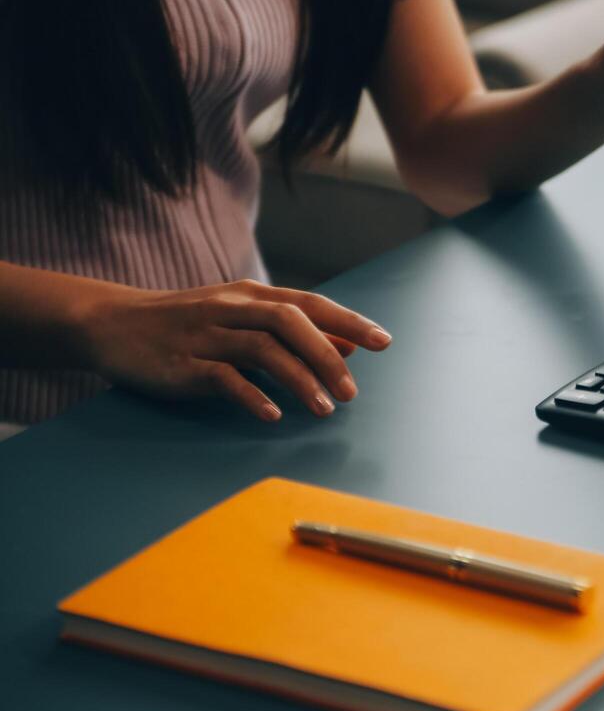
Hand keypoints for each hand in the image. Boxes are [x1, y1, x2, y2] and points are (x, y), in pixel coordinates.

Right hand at [78, 279, 391, 421]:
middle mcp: (232, 308)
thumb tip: (348, 346)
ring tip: (324, 408)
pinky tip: (272, 415)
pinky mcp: (181, 363)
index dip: (348, 321)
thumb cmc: (190, 323)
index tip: (383, 341)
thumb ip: (295, 331)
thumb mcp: (243, 318)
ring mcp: (206, 334)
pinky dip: (250, 395)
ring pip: (261, 348)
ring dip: (298, 379)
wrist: (113, 324)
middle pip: (290, 322)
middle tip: (353, 390)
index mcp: (252, 295)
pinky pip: (221, 377)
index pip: (310, 303)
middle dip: (327, 354)